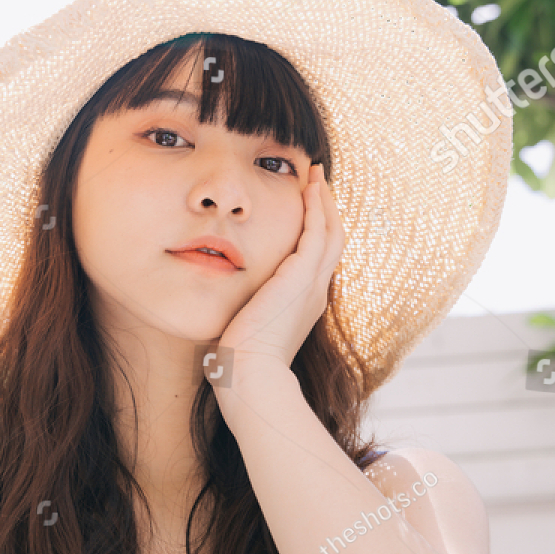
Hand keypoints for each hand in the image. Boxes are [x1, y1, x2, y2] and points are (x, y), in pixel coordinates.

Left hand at [214, 163, 344, 385]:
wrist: (251, 376)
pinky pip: (317, 230)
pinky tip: (308, 187)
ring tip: (316, 176)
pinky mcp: (302, 276)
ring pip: (330, 231)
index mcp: (303, 306)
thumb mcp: (245, 332)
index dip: (315, 234)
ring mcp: (312, 284)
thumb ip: (242, 316)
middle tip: (318, 184)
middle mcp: (315, 293)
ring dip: (324, 201)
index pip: (316, 262)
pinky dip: (316, 207)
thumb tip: (223, 315)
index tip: (307, 213)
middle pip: (332, 241)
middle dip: (326, 211)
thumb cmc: (241, 364)